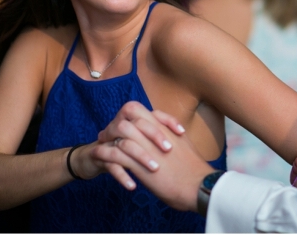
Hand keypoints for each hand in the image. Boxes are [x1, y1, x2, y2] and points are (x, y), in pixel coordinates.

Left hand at [93, 101, 213, 211]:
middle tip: (105, 134)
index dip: (126, 115)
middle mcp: (154, 133)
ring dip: (107, 138)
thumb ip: (172, 134)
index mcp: (164, 128)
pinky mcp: (141, 166)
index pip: (139, 110)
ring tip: (99, 144)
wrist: (199, 187)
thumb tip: (167, 131)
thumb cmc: (194, 170)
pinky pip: (117, 155)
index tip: (120, 124)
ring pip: (120, 133)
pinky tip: (98, 157)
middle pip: (127, 116)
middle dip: (114, 124)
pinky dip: (105, 154)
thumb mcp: (184, 144)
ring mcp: (147, 148)